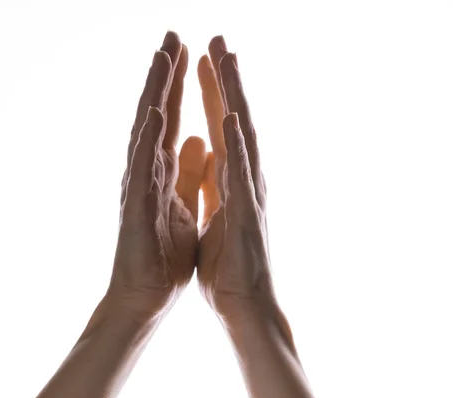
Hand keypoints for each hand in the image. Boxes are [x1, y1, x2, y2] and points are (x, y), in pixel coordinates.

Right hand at [107, 32, 205, 317]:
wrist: (145, 294)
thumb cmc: (163, 252)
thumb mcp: (183, 203)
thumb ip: (189, 171)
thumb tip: (199, 138)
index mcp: (164, 171)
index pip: (172, 119)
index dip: (179, 86)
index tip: (188, 51)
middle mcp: (148, 171)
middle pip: (157, 114)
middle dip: (166, 75)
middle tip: (172, 34)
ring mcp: (140, 187)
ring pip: (146, 132)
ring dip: (154, 94)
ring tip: (162, 57)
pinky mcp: (137, 209)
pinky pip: (144, 169)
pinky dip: (149, 140)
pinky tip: (155, 113)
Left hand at [197, 36, 275, 321]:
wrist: (243, 303)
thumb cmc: (229, 263)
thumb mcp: (215, 212)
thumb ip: (212, 179)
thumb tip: (207, 150)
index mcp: (230, 179)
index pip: (220, 126)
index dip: (213, 92)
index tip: (204, 58)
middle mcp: (243, 179)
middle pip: (234, 121)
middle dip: (225, 79)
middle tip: (219, 38)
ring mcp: (248, 195)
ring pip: (242, 138)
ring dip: (235, 98)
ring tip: (228, 59)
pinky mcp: (245, 216)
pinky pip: (240, 177)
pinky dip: (237, 146)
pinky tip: (232, 118)